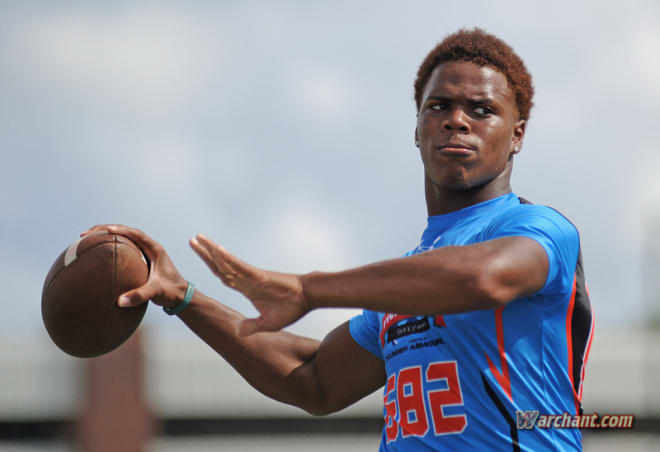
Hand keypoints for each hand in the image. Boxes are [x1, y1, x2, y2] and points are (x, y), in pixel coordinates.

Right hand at [81, 225, 187, 308]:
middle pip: (126, 232)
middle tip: (86, 234)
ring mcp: (145, 252)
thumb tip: (120, 301)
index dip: (120, 230)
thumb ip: (140, 296)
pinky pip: (124, 247)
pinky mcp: (141, 259)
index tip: (105, 230)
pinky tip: (97, 251)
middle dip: (106, 229)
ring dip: (106, 235)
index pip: (136, 234)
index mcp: (155, 249)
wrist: (180, 296)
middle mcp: (150, 247)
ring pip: (124, 238)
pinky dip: (111, 246)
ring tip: (87, 239)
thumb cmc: (171, 292)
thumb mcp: (156, 292)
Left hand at [190, 234, 307, 335]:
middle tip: (192, 241)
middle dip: (205, 254)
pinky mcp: (259, 275)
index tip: (200, 257)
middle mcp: (246, 279)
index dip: (211, 267)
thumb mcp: (269, 323)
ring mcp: (251, 276)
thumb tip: (238, 332)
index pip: (224, 276)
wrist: (307, 299)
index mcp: (247, 289)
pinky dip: (227, 259)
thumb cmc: (291, 308)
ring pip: (226, 262)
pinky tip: (216, 249)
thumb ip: (253, 326)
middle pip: (220, 266)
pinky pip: (239, 266)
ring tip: (197, 238)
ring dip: (211, 251)